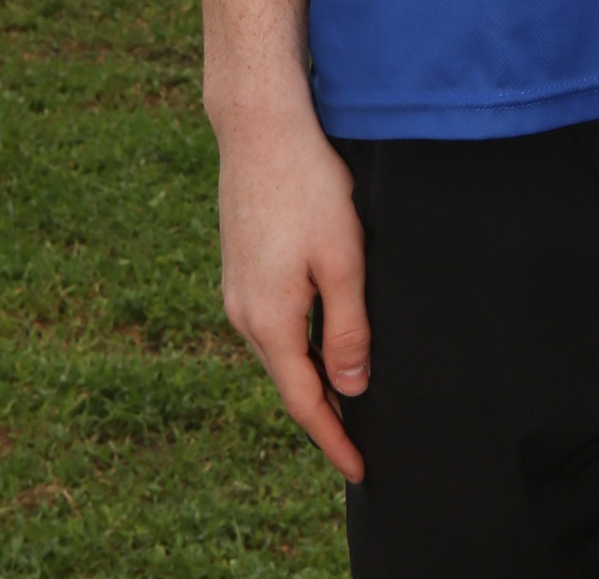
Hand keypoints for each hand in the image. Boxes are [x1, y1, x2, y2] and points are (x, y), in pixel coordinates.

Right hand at [214, 99, 370, 479]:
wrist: (259, 128)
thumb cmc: (308, 187)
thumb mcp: (343, 260)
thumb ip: (347, 330)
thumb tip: (351, 391)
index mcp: (270, 321)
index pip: (305, 402)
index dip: (334, 440)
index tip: (361, 471)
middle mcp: (243, 314)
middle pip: (288, 380)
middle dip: (323, 413)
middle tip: (361, 441)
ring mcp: (236, 289)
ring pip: (278, 351)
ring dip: (309, 376)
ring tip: (346, 395)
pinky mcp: (240, 265)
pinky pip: (270, 322)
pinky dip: (296, 343)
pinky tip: (319, 335)